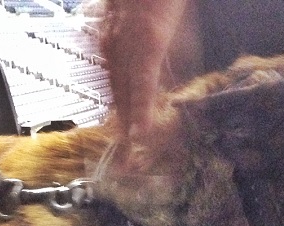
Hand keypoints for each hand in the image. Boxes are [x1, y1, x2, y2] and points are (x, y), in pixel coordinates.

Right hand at [101, 0, 187, 137]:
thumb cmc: (166, 0)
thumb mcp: (183, 31)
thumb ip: (177, 63)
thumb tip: (176, 93)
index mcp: (145, 44)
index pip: (140, 89)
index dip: (139, 115)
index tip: (140, 138)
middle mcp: (121, 45)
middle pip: (122, 92)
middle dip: (126, 123)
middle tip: (129, 151)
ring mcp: (107, 39)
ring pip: (112, 82)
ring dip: (118, 109)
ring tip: (124, 134)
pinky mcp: (100, 34)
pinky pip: (107, 68)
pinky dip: (114, 88)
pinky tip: (118, 101)